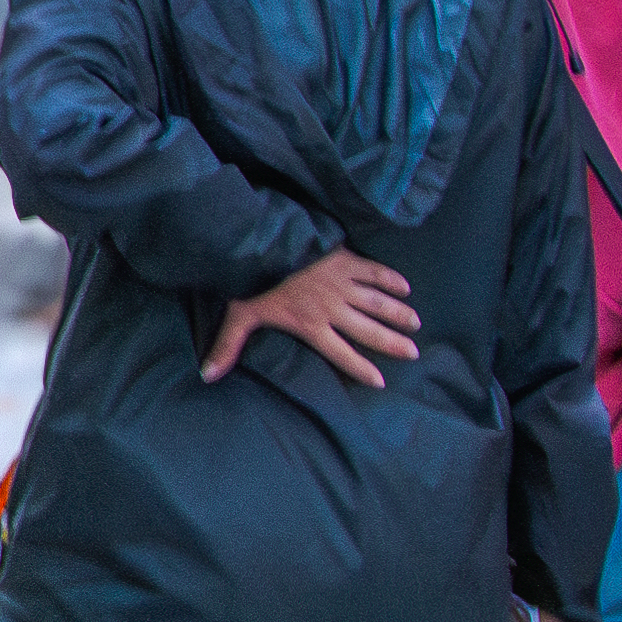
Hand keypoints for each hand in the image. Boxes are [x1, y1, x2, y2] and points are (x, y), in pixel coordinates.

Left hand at [203, 247, 420, 388]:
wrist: (265, 240)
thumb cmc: (251, 279)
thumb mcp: (238, 315)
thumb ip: (227, 346)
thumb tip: (207, 376)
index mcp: (310, 324)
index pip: (340, 353)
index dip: (360, 368)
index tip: (380, 381)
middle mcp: (331, 308)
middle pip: (368, 330)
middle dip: (392, 342)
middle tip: (413, 352)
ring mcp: (342, 283)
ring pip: (377, 303)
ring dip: (398, 313)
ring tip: (415, 324)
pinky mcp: (346, 260)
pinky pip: (375, 271)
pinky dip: (391, 279)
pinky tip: (405, 287)